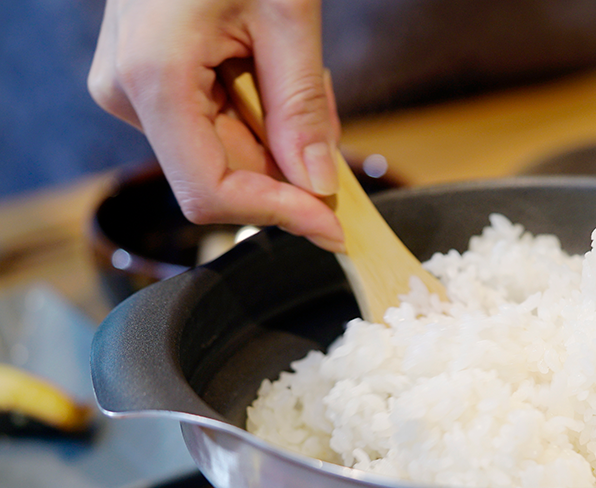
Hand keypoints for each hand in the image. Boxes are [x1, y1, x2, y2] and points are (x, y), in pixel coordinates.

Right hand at [88, 0, 343, 251]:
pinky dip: (258, 122)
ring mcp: (134, 91)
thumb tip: (317, 185)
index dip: (277, 215)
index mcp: (154, 78)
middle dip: (288, 174)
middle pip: (223, 178)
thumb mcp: (286, 13)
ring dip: (277, 143)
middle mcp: (130, 94)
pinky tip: (273, 78)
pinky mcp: (149, 85)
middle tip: (330, 136)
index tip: (331, 226)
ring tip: (303, 83)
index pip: (212, 194)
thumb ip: (301, 108)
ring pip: (221, 157)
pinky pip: (211, 129)